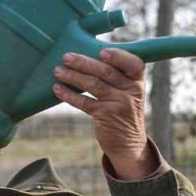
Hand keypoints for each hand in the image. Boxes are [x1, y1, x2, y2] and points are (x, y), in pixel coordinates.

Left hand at [52, 48, 155, 179]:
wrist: (128, 143)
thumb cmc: (124, 111)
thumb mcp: (129, 93)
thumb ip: (117, 77)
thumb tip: (87, 56)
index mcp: (137, 82)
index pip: (134, 64)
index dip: (118, 56)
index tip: (102, 51)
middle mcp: (131, 92)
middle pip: (106, 72)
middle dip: (84, 63)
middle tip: (66, 57)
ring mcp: (119, 104)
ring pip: (93, 85)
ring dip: (73, 76)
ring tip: (58, 71)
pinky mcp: (105, 116)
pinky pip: (84, 102)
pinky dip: (69, 95)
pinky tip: (58, 89)